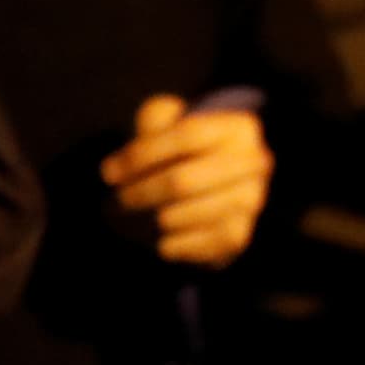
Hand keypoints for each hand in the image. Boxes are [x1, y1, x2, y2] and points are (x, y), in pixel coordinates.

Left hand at [103, 95, 274, 269]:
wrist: (218, 182)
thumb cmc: (184, 148)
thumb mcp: (170, 120)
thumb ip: (151, 123)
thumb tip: (122, 164)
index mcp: (241, 128)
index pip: (187, 136)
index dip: (143, 154)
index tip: (109, 172)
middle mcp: (255, 163)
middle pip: (183, 181)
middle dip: (140, 192)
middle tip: (118, 199)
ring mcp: (252, 202)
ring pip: (184, 215)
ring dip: (149, 220)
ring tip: (133, 218)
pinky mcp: (240, 236)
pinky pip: (192, 245)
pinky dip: (169, 244)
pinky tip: (158, 237)